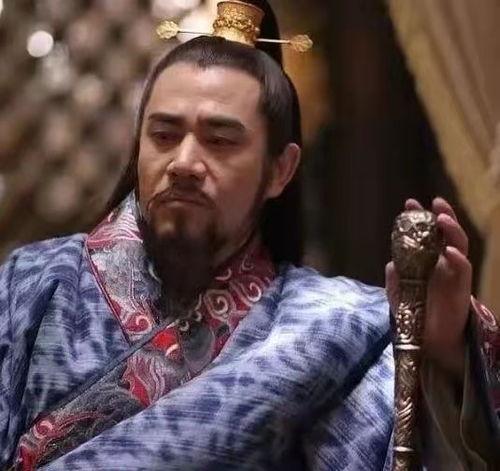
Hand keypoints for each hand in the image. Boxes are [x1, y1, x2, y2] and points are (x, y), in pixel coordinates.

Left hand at [386, 197, 471, 379]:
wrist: (427, 338)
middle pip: (446, 233)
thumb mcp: (398, 290)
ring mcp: (453, 272)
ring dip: (452, 230)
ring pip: (459, 245)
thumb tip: (392, 261)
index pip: (425, 233)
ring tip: (441, 218)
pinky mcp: (462, 287)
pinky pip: (463, 268)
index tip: (410, 203)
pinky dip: (457, 258)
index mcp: (427, 260)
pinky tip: (449, 251)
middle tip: (433, 202)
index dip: (419, 218)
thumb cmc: (413, 311)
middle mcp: (442, 262)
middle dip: (441, 215)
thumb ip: (395, 274)